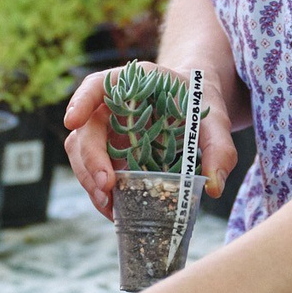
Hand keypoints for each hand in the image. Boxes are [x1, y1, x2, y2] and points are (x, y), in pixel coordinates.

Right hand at [64, 65, 234, 219]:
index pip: (98, 85)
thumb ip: (219, 147)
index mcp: (134, 83)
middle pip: (87, 127)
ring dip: (89, 179)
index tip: (72, 121)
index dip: (81, 101)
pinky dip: (101, 191)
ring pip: (82, 151)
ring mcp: (108, 128)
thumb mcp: (216, 120)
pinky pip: (95, 169)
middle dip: (90, 159)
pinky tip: (115, 209)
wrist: (196, 104)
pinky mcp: (110, 150)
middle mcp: (113, 104)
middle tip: (106, 187)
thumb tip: (215, 187)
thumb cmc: (201, 104)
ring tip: (109, 207)